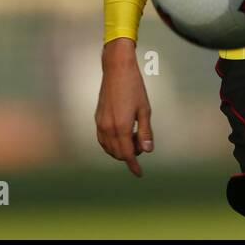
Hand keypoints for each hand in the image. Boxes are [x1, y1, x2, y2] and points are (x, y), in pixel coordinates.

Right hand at [95, 37, 152, 176]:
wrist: (117, 70)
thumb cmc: (134, 88)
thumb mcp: (145, 109)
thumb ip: (146, 131)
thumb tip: (147, 151)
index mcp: (121, 126)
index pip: (128, 154)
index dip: (134, 166)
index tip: (140, 174)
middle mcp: (108, 128)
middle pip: (118, 153)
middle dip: (131, 154)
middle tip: (142, 140)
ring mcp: (100, 124)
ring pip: (109, 148)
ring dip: (121, 149)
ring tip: (134, 135)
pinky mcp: (97, 119)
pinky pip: (102, 140)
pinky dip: (112, 144)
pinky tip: (122, 135)